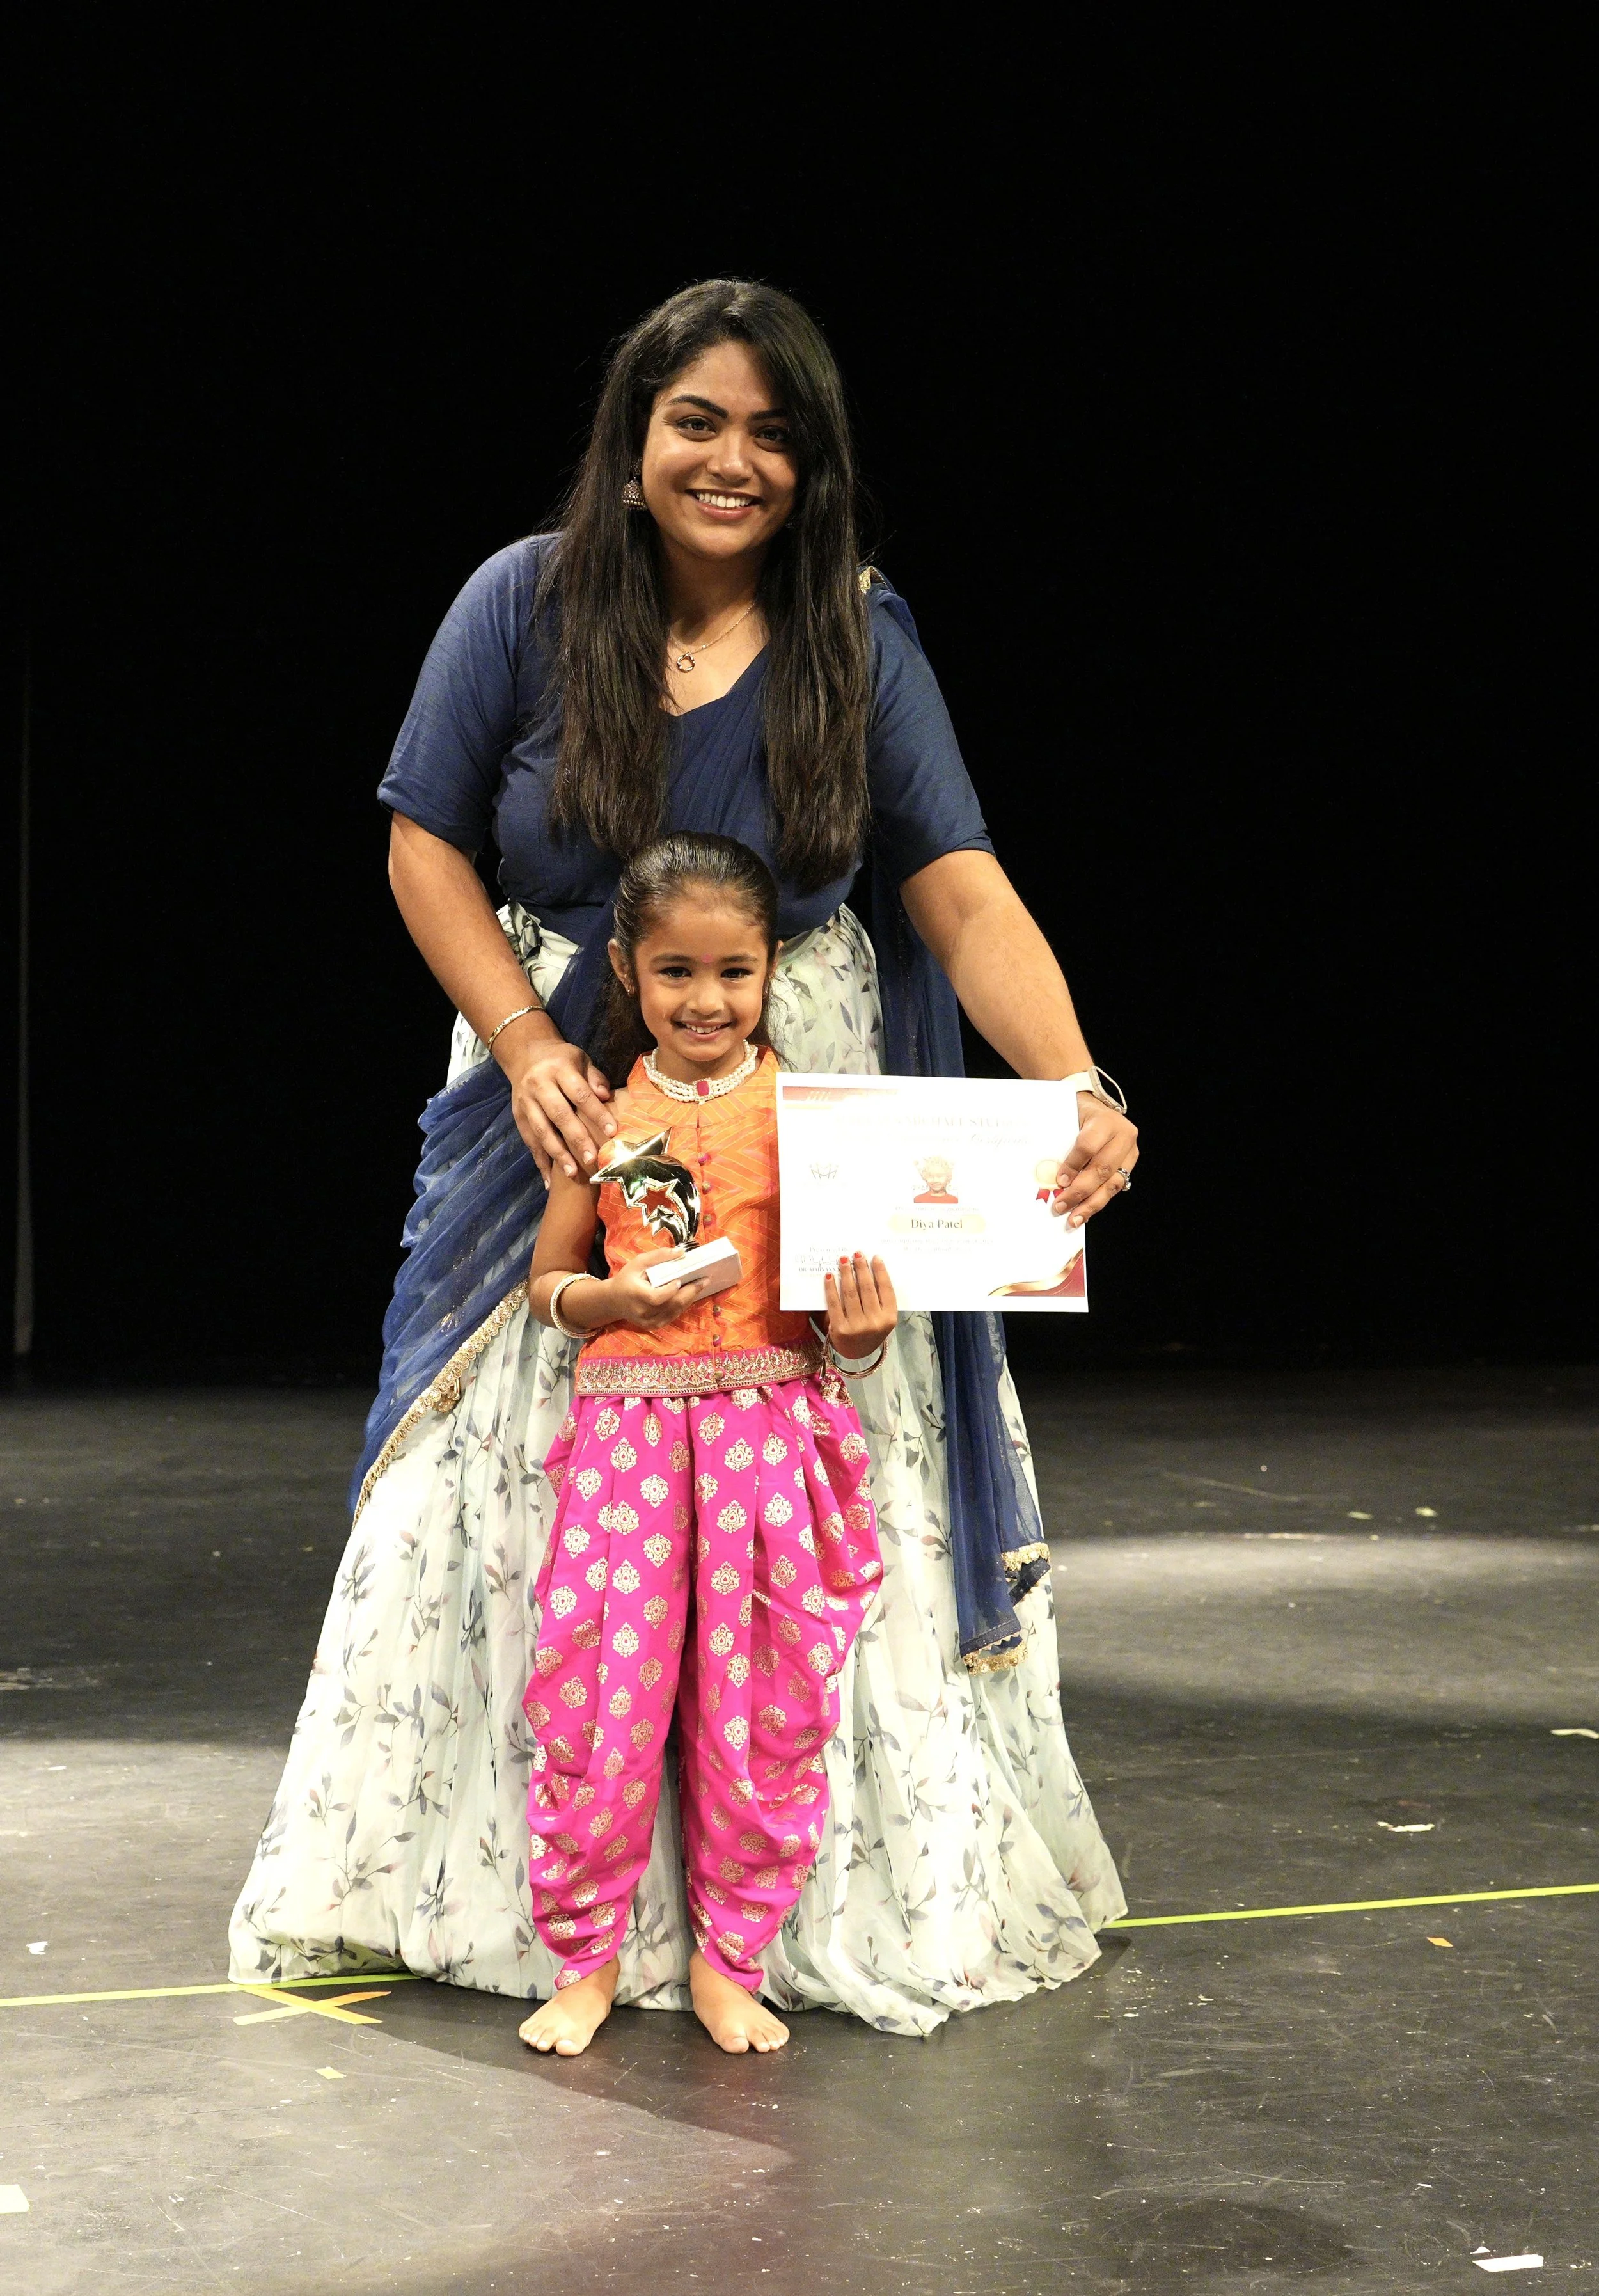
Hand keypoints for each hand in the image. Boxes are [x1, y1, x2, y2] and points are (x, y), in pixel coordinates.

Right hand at [502, 1034, 614, 1181]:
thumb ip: (595, 1078)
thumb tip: (607, 1096)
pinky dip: (540, 1162)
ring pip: (541, 1131)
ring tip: (572, 1174)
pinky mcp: (518, 1116)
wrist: (525, 1056)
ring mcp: (525, 1102)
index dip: (596, 1113)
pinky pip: (530, 1141)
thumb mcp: (581, 1060)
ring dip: (557, 1154)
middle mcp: (539, 1085)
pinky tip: (549, 1181)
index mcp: (559, 1069)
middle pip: (559, 1114)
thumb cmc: (563, 1061)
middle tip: (592, 1159)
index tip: (612, 1132)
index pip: (580, 1094)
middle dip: (576, 1138)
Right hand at [603, 1248, 711, 1330]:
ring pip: (675, 1312)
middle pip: (672, 1305)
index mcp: (636, 1295)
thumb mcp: (638, 1262)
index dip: (671, 1290)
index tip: (680, 1280)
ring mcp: (648, 1322)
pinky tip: (689, 1295)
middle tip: (704, 1280)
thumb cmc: (627, 1279)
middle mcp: (643, 1312)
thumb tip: (681, 1253)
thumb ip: (659, 1256)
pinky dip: (682, 1305)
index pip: (657, 1297)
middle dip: (691, 1292)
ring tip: (700, 1285)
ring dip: (689, 1298)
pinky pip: (673, 1316)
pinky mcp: (653, 1326)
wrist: (613, 1301)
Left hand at [824, 1253, 897, 1360]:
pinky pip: (835, 1303)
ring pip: (851, 1293)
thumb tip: (869, 1268)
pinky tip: (830, 1276)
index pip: (886, 1289)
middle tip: (856, 1254)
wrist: (856, 1353)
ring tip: (843, 1261)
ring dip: (846, 1273)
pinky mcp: (840, 1329)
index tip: (875, 1257)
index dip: (880, 1272)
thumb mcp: (881, 1317)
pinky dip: (831, 1287)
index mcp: (889, 1318)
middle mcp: (875, 1322)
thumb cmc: (869, 1329)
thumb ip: (879, 1298)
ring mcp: (857, 1327)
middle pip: (867, 1288)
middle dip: (861, 1268)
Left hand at [1051, 1098, 1139, 1226]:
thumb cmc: (1076, 1114)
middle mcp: (1123, 1135)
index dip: (1073, 1166)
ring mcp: (1130, 1151)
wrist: (1095, 1108)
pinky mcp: (1129, 1165)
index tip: (1058, 1182)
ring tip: (1074, 1219)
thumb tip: (1048, 1176)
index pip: (1088, 1146)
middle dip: (1080, 1192)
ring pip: (1112, 1184)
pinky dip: (1097, 1202)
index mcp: (1105, 1120)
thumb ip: (1060, 1144)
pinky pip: (1114, 1187)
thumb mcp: (1066, 1120)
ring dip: (1091, 1204)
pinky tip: (1084, 1213)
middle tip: (1061, 1206)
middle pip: (1102, 1169)